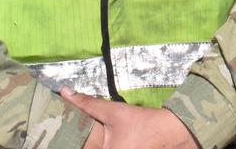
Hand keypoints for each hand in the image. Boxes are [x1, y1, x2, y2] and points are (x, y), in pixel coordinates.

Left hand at [62, 88, 200, 148]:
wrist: (169, 130)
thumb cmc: (141, 121)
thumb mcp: (113, 111)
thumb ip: (87, 103)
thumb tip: (65, 92)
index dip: (75, 144)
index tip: (67, 139)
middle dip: (89, 145)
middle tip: (83, 137)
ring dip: (98, 146)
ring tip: (100, 139)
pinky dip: (110, 146)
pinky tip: (111, 141)